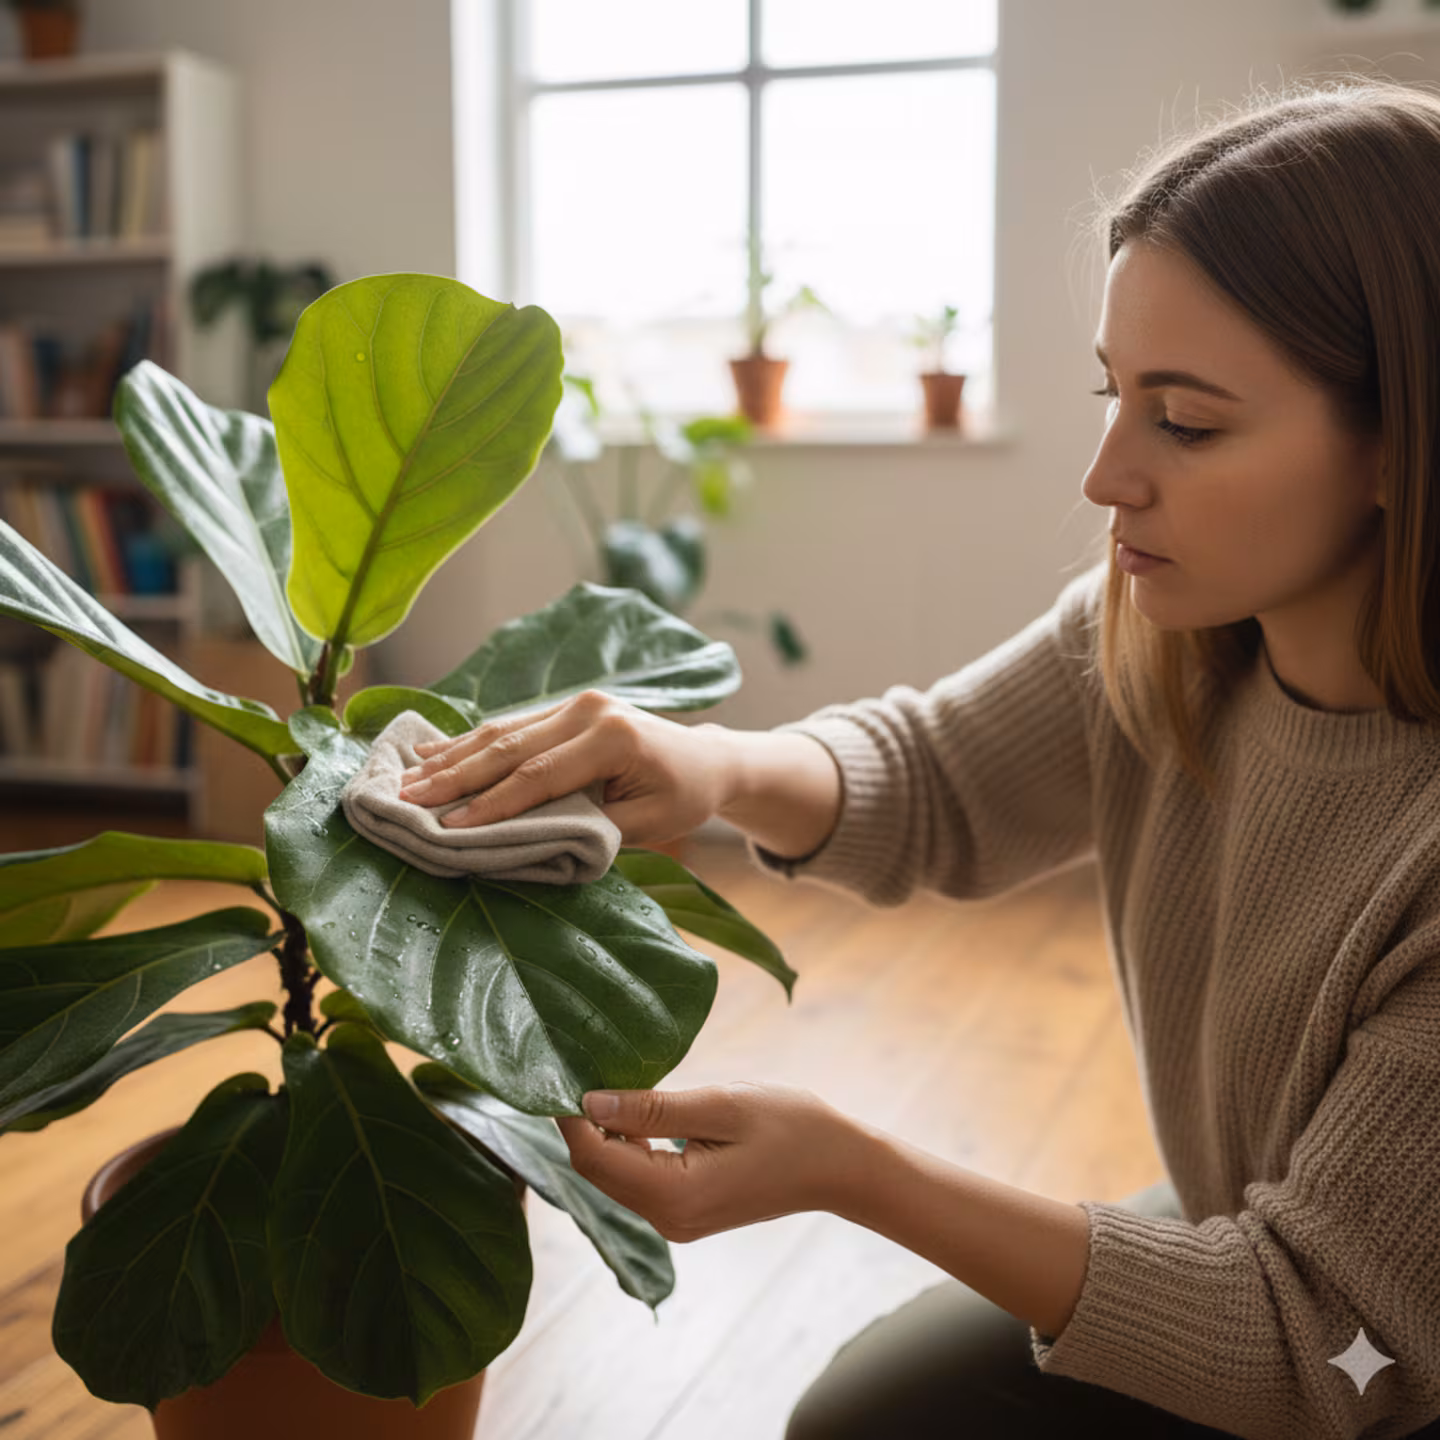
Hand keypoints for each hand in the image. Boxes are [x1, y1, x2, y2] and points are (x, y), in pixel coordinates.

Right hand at [395, 689, 734, 846]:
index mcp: (614, 737)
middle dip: (454, 777)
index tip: (449, 827)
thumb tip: (525, 840)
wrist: (705, 758)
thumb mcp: (647, 825)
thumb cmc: (681, 796)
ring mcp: (576, 702)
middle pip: (509, 746)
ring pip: (501, 731)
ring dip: (451, 757)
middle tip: (406, 800)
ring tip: (405, 779)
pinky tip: (429, 751)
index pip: (539, 776)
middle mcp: (590, 710)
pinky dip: (468, 741)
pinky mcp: (566, 705)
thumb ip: (590, 828)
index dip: (491, 804)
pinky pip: (509, 725)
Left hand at [554, 1081, 861, 1241]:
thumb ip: (653, 1108)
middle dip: (582, 1121)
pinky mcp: (684, 1211)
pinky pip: (638, 1177)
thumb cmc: (790, 1125)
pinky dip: (627, 1143)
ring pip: (614, 1174)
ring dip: (604, 1130)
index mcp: (674, 1197)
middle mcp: (667, 1220)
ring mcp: (675, 1221)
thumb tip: (589, 1101)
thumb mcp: (721, 1105)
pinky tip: (636, 1106)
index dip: (569, 1115)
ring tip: (606, 1075)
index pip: (593, 1158)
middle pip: (597, 1170)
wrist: (838, 1164)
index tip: (561, 1066)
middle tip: (579, 1061)